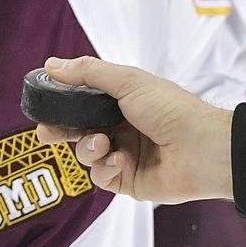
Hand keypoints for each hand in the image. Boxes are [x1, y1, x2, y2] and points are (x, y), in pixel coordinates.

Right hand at [32, 56, 234, 203]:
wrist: (202, 149)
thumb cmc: (172, 110)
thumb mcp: (127, 81)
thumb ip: (88, 74)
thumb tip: (52, 65)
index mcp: (124, 103)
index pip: (84, 105)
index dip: (62, 107)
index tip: (43, 109)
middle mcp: (123, 129)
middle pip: (79, 132)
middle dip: (62, 132)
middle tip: (47, 133)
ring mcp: (125, 156)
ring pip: (87, 156)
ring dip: (89, 149)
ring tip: (104, 144)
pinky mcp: (128, 181)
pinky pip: (101, 177)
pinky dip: (106, 168)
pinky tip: (121, 161)